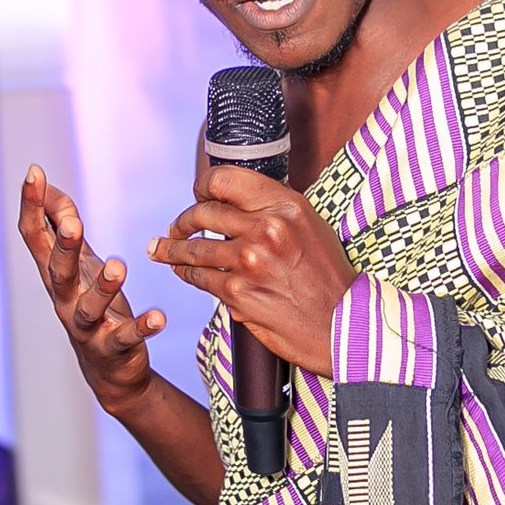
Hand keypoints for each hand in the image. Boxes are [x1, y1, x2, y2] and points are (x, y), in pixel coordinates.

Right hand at [19, 166, 165, 420]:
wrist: (109, 370)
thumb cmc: (91, 306)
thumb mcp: (78, 264)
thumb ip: (61, 227)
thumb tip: (45, 186)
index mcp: (56, 274)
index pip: (35, 236)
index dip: (31, 206)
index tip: (32, 172)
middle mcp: (65, 299)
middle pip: (56, 270)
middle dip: (63, 246)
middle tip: (73, 223)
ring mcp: (87, 326)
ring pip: (89, 307)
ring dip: (103, 287)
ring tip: (119, 267)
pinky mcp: (114, 347)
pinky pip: (126, 337)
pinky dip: (142, 327)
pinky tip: (158, 317)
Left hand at [148, 165, 355, 376]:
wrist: (342, 325)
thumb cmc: (328, 278)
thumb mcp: (310, 228)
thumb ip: (273, 210)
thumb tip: (235, 200)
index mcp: (286, 206)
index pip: (225, 179)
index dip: (203, 186)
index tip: (197, 194)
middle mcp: (267, 229)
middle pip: (203, 211)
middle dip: (183, 221)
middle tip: (175, 228)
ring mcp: (250, 262)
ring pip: (194, 247)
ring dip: (173, 249)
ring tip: (162, 250)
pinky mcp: (238, 293)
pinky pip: (198, 277)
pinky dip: (186, 274)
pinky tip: (182, 272)